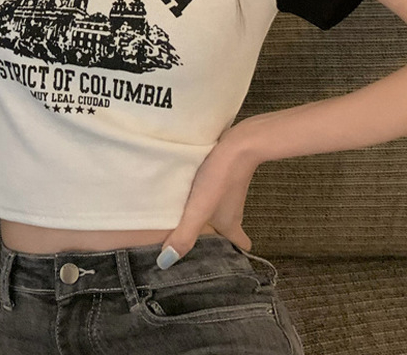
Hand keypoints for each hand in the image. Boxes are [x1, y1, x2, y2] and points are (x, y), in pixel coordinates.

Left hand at [157, 124, 258, 268]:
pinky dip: (202, 197)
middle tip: (195, 244)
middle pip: (227, 229)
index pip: (240, 246)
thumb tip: (165, 263)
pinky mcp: (221, 174)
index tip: (222, 262)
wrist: (237, 142)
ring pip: (219, 210)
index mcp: (230, 223)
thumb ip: (184, 235)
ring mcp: (228, 191)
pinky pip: (213, 192)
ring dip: (206, 217)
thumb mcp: (199, 210)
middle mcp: (232, 210)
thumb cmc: (220, 178)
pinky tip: (184, 192)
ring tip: (182, 220)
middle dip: (215, 238)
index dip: (233, 255)